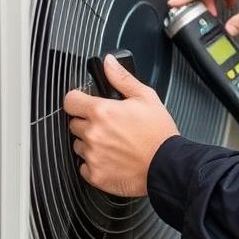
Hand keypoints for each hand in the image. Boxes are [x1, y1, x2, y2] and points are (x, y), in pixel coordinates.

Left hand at [63, 54, 179, 196]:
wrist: (168, 166)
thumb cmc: (159, 133)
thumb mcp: (146, 97)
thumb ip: (122, 78)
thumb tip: (109, 63)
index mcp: (102, 112)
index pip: (70, 101)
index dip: (77, 99)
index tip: (85, 103)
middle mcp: (93, 134)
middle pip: (74, 124)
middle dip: (88, 122)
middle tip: (109, 125)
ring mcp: (93, 156)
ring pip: (78, 145)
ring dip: (90, 143)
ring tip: (112, 143)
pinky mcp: (95, 175)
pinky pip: (84, 167)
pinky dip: (94, 163)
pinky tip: (111, 158)